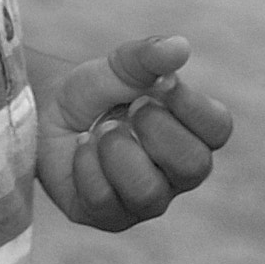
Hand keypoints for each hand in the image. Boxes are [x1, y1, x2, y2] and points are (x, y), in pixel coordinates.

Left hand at [33, 35, 232, 230]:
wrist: (46, 112)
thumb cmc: (95, 91)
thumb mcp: (117, 66)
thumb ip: (147, 57)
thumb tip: (180, 46)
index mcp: (190, 132)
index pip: (218, 129)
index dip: (194, 107)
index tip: (162, 83)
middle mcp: (174, 172)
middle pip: (194, 166)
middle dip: (157, 130)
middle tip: (131, 109)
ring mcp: (143, 200)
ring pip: (149, 193)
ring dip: (118, 151)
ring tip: (99, 129)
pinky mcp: (109, 217)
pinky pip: (105, 202)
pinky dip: (87, 165)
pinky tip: (81, 148)